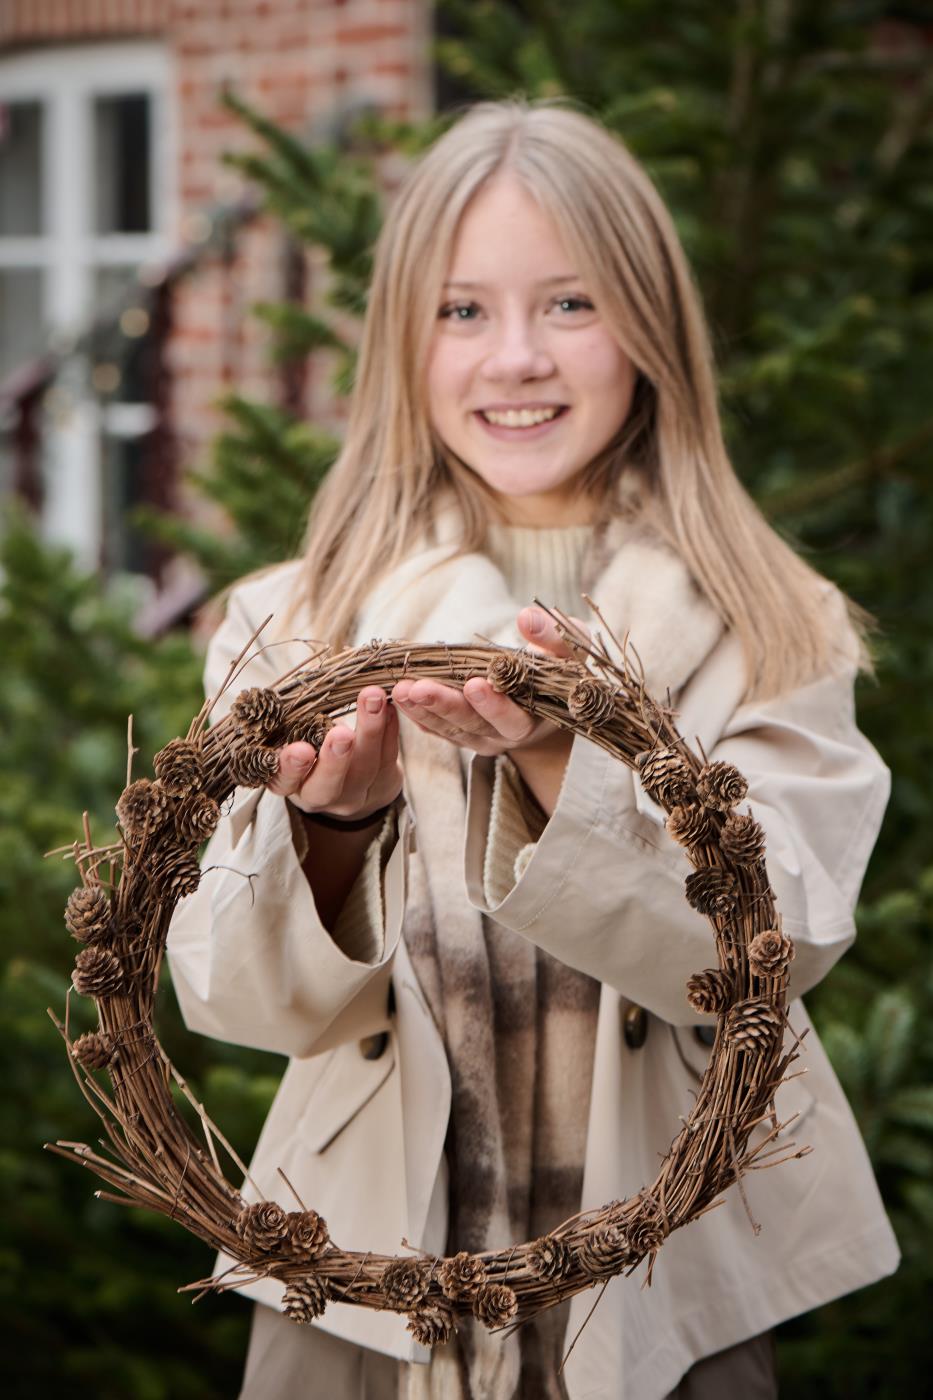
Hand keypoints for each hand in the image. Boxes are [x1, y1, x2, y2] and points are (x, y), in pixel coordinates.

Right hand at [266, 686, 402, 821]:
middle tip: (342, 734)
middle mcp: (320, 796)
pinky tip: (391, 706)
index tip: (300, 750)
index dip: (291, 768)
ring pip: (365, 769)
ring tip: (373, 699)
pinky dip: (390, 729)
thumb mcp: (294, 741)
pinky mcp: (383, 785)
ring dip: (371, 730)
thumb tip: (293, 695)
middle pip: (327, 787)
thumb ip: (293, 727)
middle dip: (335, 759)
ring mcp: (354, 795)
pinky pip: (389, 758)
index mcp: (291, 785)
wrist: (350, 781)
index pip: (284, 781)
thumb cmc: (311, 748)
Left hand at [391, 606, 588, 813]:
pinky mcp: (463, 733)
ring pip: (449, 728)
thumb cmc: (564, 667)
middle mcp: (506, 736)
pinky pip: (436, 728)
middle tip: (417, 688)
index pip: (512, 718)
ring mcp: (481, 738)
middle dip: (444, 705)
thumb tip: (526, 618)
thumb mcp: (569, 649)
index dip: (494, 704)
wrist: (554, 696)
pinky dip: (417, 714)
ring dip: (423, 709)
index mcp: (535, 719)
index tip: (474, 684)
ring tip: (400, 688)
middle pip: (471, 725)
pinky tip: (397, 697)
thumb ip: (553, 637)